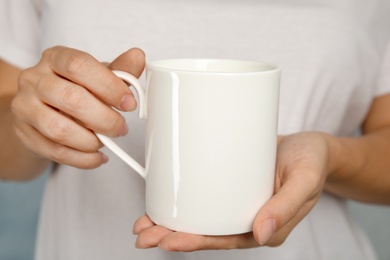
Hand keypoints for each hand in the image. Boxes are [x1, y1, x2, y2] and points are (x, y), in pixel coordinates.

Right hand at [11, 46, 144, 167]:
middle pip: (71, 99)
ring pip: (60, 129)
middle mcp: (34, 79)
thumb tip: (138, 57)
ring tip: (106, 141)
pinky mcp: (24, 134)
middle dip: (105, 119)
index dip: (109, 85)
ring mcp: (25, 107)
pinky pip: (55, 152)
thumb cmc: (74, 89)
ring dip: (92, 141)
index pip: (79, 65)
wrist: (40, 110)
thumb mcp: (97, 76)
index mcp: (55, 58)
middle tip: (121, 128)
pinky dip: (83, 159)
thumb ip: (120, 70)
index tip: (129, 103)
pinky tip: (97, 156)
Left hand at [133, 132, 330, 250]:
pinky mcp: (232, 184)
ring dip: (172, 220)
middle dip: (172, 235)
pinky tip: (167, 196)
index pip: (224, 240)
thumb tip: (260, 235)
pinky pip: (206, 196)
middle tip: (142, 233)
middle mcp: (248, 218)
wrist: (312, 145)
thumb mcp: (304, 180)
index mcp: (265, 226)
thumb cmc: (312, 162)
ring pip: (201, 216)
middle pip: (206, 231)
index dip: (194, 242)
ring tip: (144, 221)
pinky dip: (185, 199)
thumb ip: (285, 207)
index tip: (167, 240)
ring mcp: (238, 201)